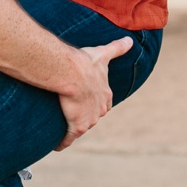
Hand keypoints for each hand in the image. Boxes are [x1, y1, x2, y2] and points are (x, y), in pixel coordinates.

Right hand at [55, 36, 133, 151]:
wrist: (72, 73)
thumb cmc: (86, 63)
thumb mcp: (103, 54)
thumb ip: (117, 48)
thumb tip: (129, 41)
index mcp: (105, 95)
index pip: (102, 104)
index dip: (94, 104)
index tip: (85, 103)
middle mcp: (100, 110)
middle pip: (92, 117)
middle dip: (84, 117)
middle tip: (71, 114)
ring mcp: (89, 120)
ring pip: (81, 128)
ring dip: (72, 128)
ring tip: (60, 127)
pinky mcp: (76, 127)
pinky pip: (68, 140)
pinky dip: (62, 143)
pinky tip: (57, 145)